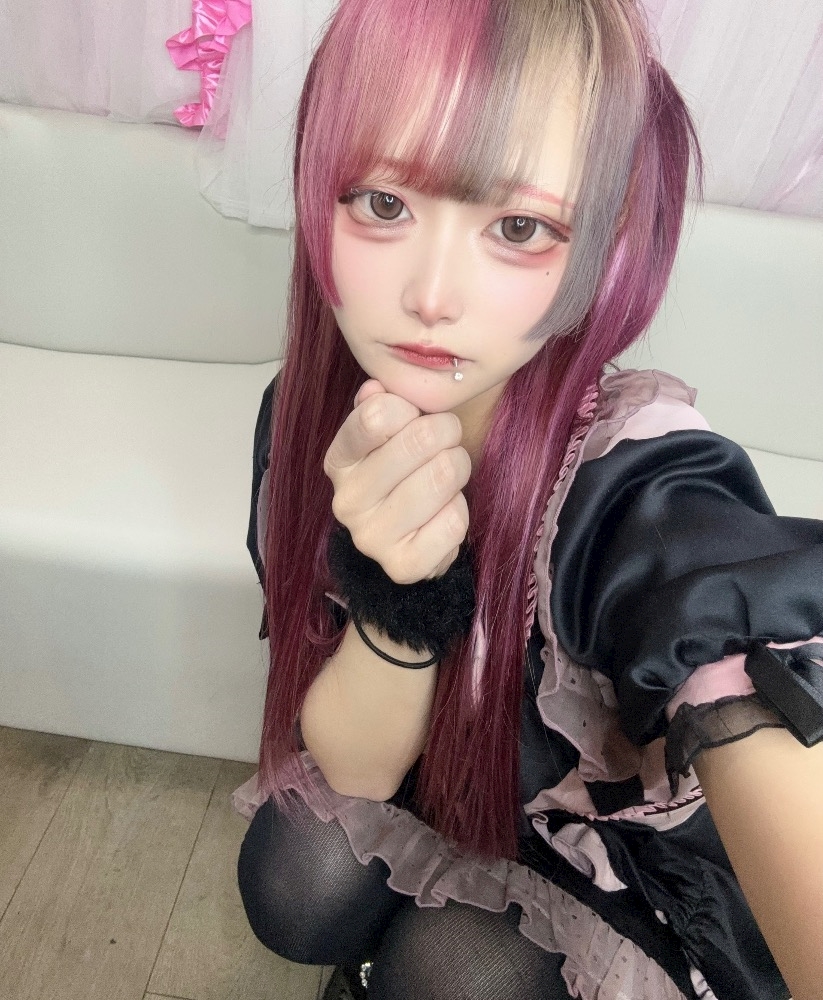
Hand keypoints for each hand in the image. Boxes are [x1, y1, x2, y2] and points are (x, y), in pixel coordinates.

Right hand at [323, 380, 470, 582]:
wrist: (411, 536)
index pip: (375, 417)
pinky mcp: (403, 566)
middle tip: (447, 440)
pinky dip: (459, 509)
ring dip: (457, 468)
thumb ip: (384, 405)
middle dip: (446, 433)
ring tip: (448, 474)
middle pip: (419, 441)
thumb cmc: (404, 472)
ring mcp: (372, 537)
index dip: (410, 409)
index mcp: (339, 461)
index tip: (415, 416)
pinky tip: (444, 511)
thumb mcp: (391, 432)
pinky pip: (454, 521)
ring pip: (442, 477)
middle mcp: (346, 501)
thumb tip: (376, 389)